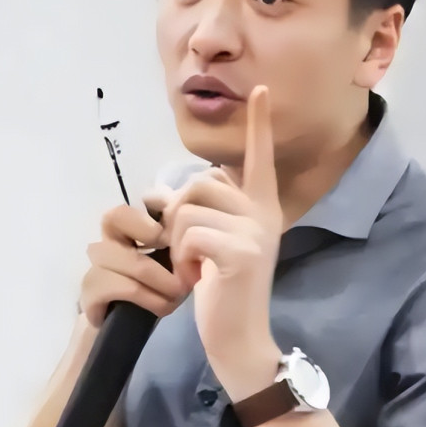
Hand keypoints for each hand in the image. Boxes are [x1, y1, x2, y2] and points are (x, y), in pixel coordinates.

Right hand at [80, 202, 188, 328]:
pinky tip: (164, 307)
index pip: (132, 201)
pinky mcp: (90, 293)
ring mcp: (95, 266)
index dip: (153, 213)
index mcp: (125, 227)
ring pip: (131, 260)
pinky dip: (150, 297)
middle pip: (114, 217)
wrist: (132, 329)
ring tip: (180, 292)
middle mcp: (106, 241)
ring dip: (163, 279)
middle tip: (179, 257)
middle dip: (151, 233)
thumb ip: (179, 232)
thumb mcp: (174, 256)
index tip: (177, 234)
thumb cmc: (158, 286)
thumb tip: (192, 211)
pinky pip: (122, 287)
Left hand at [158, 85, 283, 365]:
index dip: (259, 124)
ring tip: (193, 267)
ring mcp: (255, 231)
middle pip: (199, 182)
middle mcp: (263, 212)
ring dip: (176, 242)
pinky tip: (194, 279)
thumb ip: (201, 211)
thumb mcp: (215, 242)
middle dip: (178, 216)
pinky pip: (189, 234)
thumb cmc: (223, 288)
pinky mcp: (241, 252)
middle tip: (189, 250)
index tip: (262, 90)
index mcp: (260, 206)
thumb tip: (161, 193)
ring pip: (188, 209)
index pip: (259, 156)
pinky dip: (180, 258)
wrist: (239, 336)